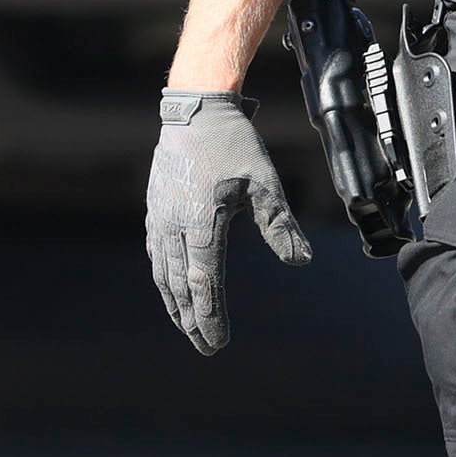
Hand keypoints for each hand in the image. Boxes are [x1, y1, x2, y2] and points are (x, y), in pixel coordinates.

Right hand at [146, 90, 310, 353]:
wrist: (196, 109)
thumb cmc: (234, 144)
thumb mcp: (263, 181)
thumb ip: (279, 224)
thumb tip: (300, 261)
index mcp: (201, 223)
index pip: (204, 284)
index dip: (210, 317)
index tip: (218, 342)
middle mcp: (174, 226)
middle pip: (180, 286)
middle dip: (192, 320)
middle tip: (205, 347)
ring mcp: (160, 218)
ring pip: (164, 273)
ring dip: (175, 304)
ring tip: (187, 327)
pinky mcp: (155, 209)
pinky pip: (157, 254)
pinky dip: (164, 278)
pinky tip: (171, 288)